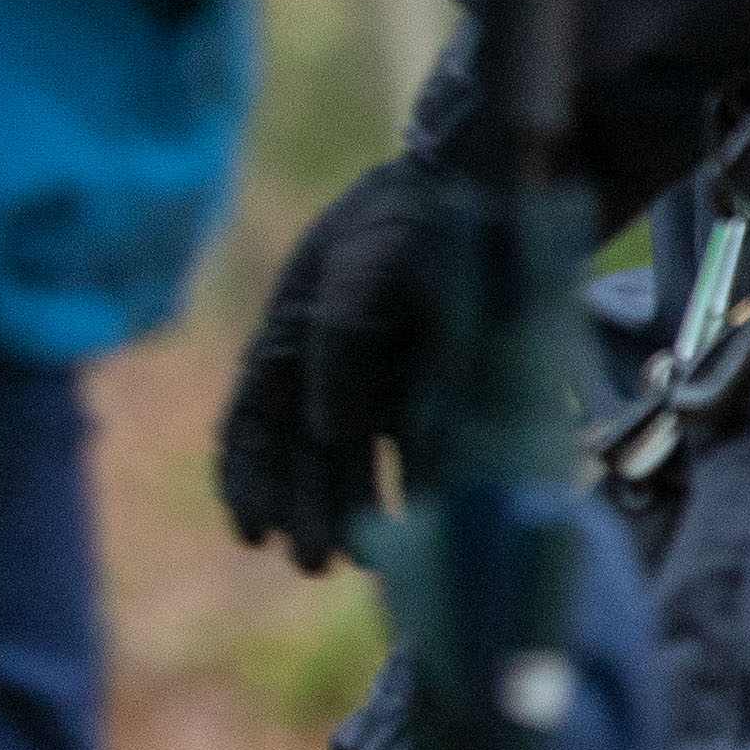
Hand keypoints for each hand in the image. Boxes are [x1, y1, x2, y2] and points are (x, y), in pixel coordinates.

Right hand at [215, 157, 449, 572]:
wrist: (502, 187)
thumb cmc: (419, 216)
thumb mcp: (366, 262)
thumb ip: (339, 338)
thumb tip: (325, 428)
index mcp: (292, 337)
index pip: (253, 424)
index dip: (247, 480)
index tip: (253, 534)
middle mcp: (333, 371)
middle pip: (305, 458)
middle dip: (304, 512)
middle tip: (314, 562)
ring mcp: (389, 385)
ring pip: (360, 466)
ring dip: (355, 514)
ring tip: (364, 560)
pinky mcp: (446, 393)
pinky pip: (427, 453)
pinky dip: (420, 491)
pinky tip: (428, 525)